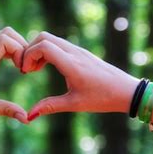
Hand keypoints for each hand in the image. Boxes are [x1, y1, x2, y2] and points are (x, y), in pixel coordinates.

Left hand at [0, 27, 28, 122]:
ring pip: (5, 35)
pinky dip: (11, 50)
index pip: (6, 40)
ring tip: (21, 66)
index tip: (22, 69)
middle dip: (21, 46)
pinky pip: (1, 43)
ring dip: (17, 47)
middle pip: (7, 33)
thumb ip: (7, 110)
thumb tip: (27, 118)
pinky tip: (15, 66)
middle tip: (25, 65)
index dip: (19, 51)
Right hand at [22, 32, 138, 120]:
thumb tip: (29, 116)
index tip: (25, 72)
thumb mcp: (74, 104)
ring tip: (35, 70)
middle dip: (30, 50)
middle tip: (27, 69)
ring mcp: (79, 50)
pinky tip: (48, 67)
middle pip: (44, 37)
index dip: (28, 55)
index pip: (43, 46)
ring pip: (52, 39)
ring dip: (39, 50)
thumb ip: (50, 106)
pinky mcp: (82, 52)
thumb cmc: (103, 98)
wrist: (127, 91)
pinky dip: (48, 51)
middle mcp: (75, 53)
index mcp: (72, 64)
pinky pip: (60, 44)